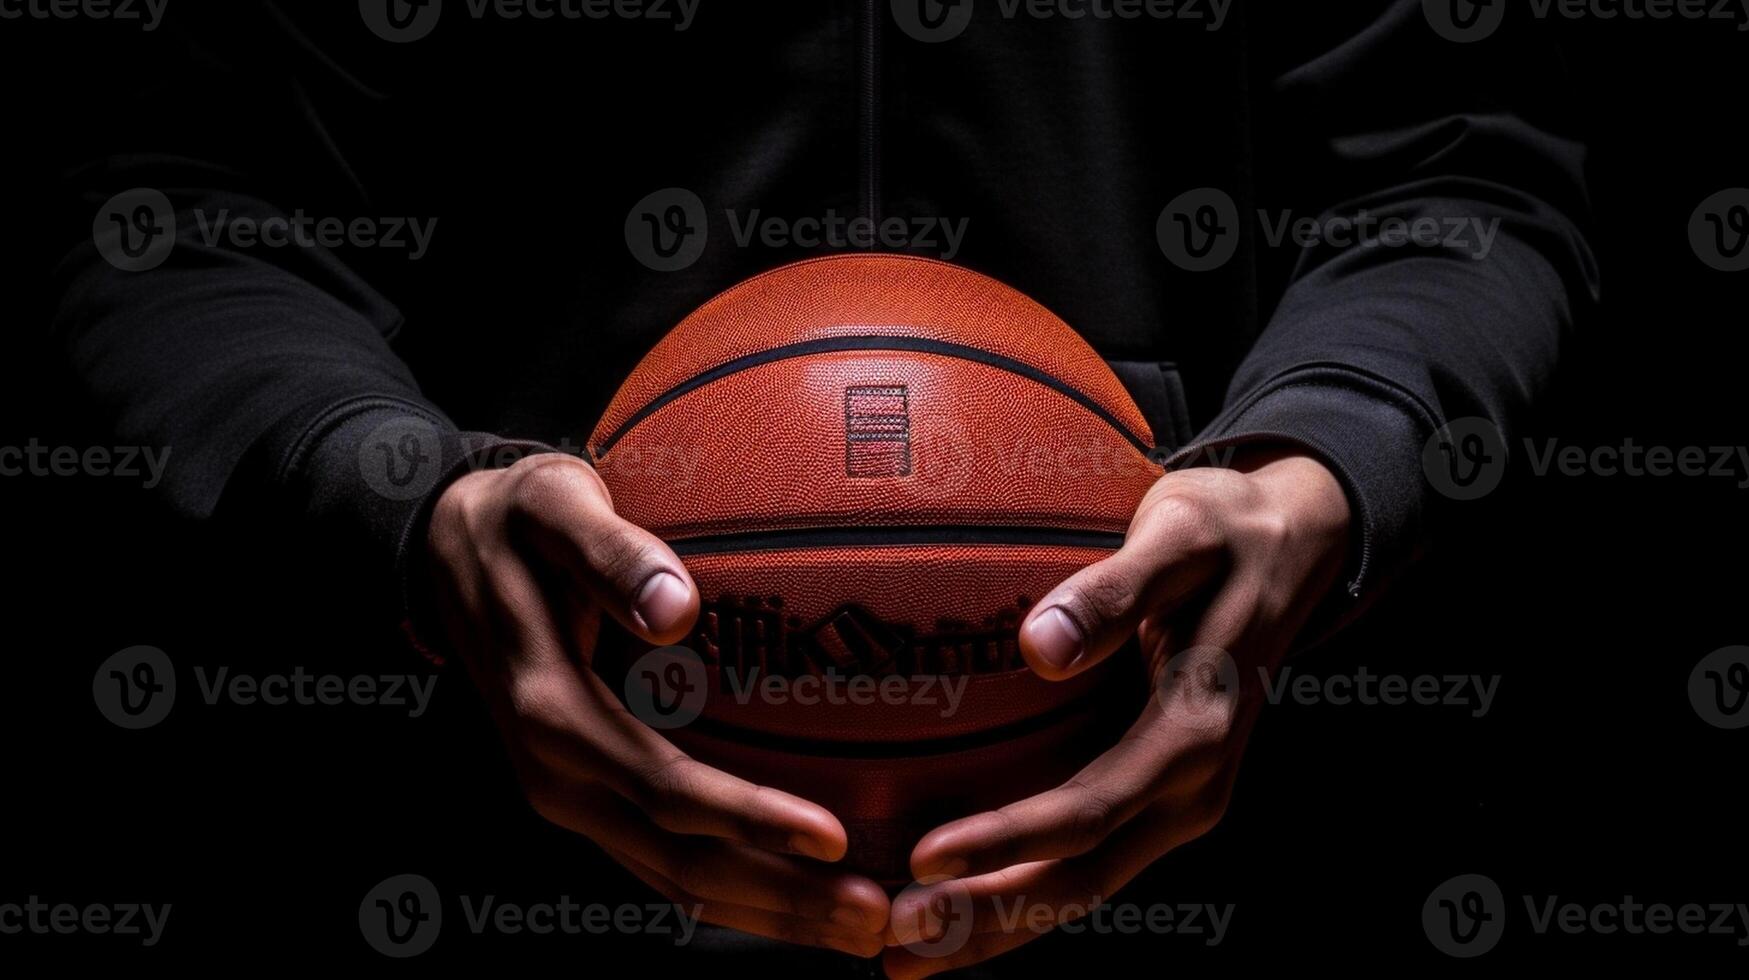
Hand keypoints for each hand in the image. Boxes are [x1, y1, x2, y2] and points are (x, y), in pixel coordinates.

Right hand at [423, 454, 888, 955]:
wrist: (448, 549)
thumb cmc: (520, 518)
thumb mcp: (556, 506)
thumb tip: (677, 606)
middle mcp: (558, 775)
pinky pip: (664, 863)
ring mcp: (571, 795)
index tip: (833, 837)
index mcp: (551, 714)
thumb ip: (612, 554)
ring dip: (768, 912)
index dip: (749, 820)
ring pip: (675, 881)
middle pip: (680, 863)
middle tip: (875, 919)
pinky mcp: (588, 796)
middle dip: (780, 898)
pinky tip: (803, 898)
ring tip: (860, 931)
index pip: (665, 789)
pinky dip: (736, 892)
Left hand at [884, 449, 1350, 975]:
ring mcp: (1173, 801)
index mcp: (1194, 733)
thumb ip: (1114, 591)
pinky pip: (1081, 860)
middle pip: (1078, 880)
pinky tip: (948, 902)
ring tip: (900, 957)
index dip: (1006, 842)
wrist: (1286, 547)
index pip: (1088, 810)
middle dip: (986, 921)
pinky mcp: (1151, 795)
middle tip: (890, 946)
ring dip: (994, 927)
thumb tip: (1040, 648)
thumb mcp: (1178, 537)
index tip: (924, 857)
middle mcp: (1189, 787)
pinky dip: (1016, 893)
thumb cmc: (1221, 531)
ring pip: (1078, 887)